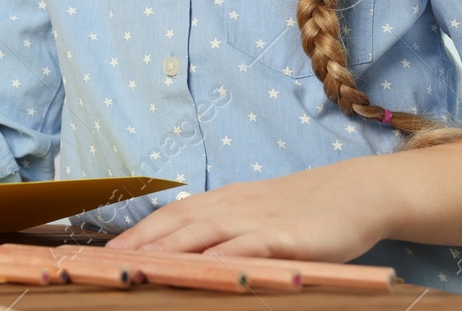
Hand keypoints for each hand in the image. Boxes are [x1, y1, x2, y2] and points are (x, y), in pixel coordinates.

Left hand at [105, 160, 388, 262]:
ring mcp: (258, 220)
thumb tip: (186, 251)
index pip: (170, 217)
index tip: (107, 251)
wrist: (354, 193)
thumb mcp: (255, 217)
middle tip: (110, 262)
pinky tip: (207, 267)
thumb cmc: (300, 212)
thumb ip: (223, 232)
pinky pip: (251, 246)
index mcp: (221, 203)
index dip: (139, 233)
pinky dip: (227, 255)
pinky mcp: (287, 236)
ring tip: (140, 266)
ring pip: (205, 234)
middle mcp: (232, 208)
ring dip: (170, 249)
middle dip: (141, 244)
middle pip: (178, 224)